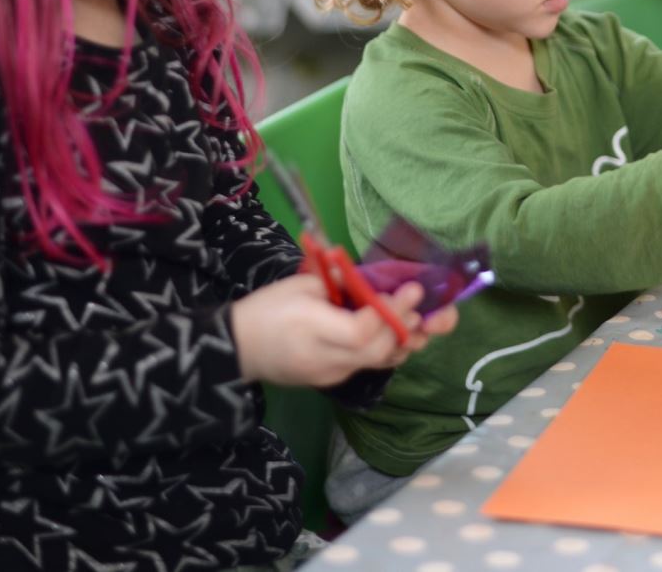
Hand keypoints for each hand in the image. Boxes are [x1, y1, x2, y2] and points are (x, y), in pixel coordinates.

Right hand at [231, 274, 456, 386]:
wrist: (237, 349)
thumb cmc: (266, 309)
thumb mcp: (300, 285)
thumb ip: (340, 284)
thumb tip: (376, 280)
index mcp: (312, 330)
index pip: (361, 331)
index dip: (390, 312)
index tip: (410, 290)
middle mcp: (326, 359)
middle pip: (376, 351)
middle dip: (404, 326)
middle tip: (420, 304)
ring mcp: (331, 375)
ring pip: (378, 363)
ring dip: (405, 341)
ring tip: (424, 320)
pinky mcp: (332, 380)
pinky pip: (369, 365)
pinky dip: (389, 349)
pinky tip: (402, 333)